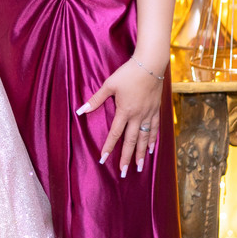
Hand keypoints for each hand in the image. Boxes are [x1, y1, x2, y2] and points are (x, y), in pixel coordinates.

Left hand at [76, 59, 163, 176]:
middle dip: (126, 158)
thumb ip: (95, 99)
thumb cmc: (128, 73)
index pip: (115, 134)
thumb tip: (80, 110)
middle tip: (123, 173)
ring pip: (144, 138)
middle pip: (131, 141)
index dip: (108, 147)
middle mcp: (137, 116)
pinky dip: (153, 140)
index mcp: (124, 111)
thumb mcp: (109, 85)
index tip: (103, 159)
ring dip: (141, 153)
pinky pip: (154, 128)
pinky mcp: (156, 110)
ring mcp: (148, 114)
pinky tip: (152, 149)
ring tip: (139, 167)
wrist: (150, 65)